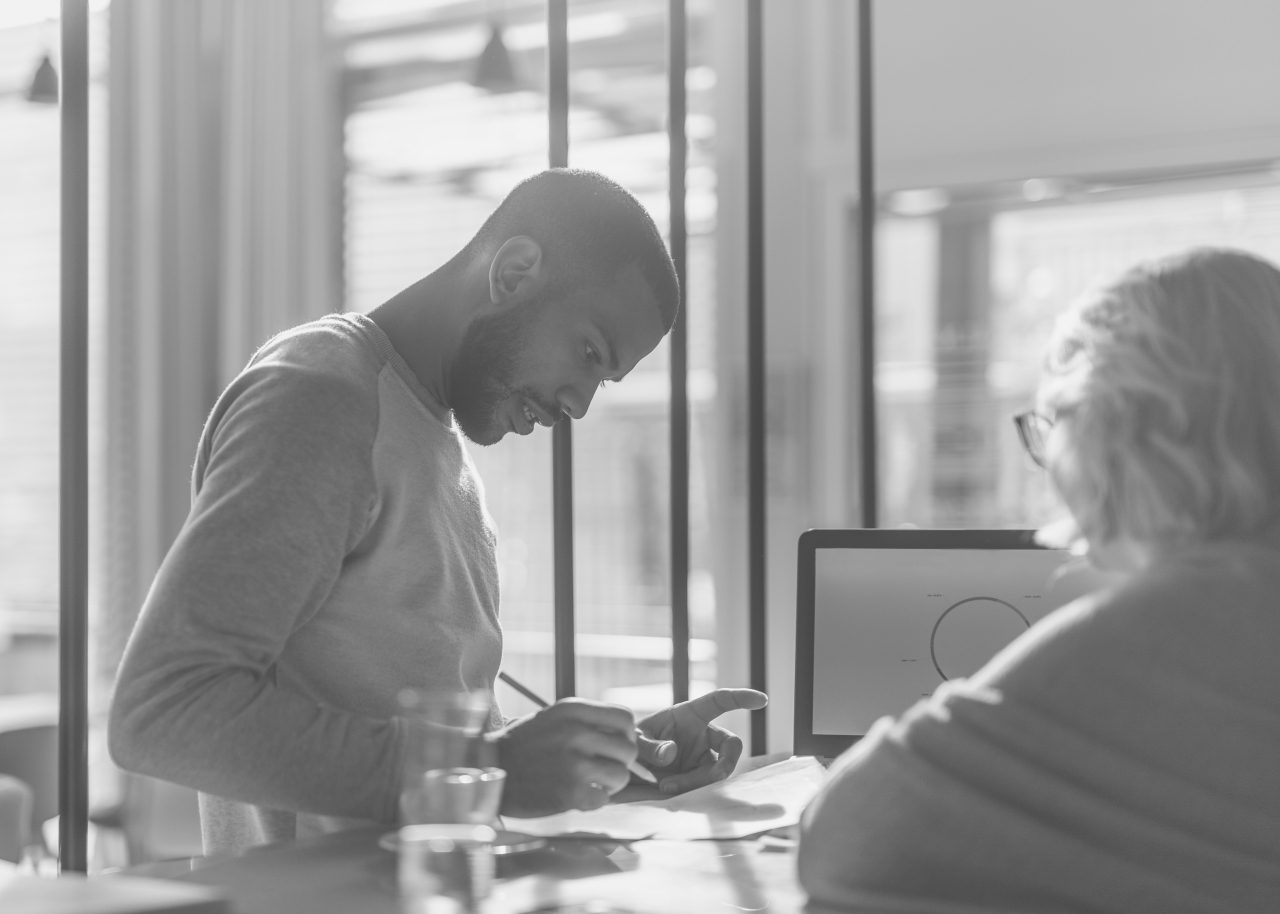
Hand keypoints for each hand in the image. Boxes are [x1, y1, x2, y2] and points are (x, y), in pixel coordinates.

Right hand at [487, 698, 637, 816]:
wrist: (487, 770)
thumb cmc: (524, 746)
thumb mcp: (554, 719)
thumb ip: (588, 722)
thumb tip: (629, 737)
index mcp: (573, 709)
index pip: (625, 718)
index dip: (626, 736)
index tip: (613, 747)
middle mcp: (575, 731)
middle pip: (628, 749)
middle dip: (620, 763)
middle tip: (602, 770)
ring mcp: (573, 762)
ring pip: (620, 776)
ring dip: (609, 785)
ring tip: (590, 784)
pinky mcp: (569, 791)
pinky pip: (604, 799)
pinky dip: (594, 802)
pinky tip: (577, 796)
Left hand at [635, 688, 768, 795]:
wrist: (623, 774)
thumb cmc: (630, 748)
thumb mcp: (633, 742)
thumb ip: (649, 746)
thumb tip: (672, 753)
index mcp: (689, 715)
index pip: (720, 701)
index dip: (741, 699)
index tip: (762, 700)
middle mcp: (701, 736)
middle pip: (732, 745)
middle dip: (726, 763)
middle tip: (713, 777)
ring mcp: (702, 759)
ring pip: (718, 772)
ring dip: (697, 783)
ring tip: (666, 786)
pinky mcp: (699, 780)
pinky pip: (707, 788)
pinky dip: (692, 793)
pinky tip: (670, 793)